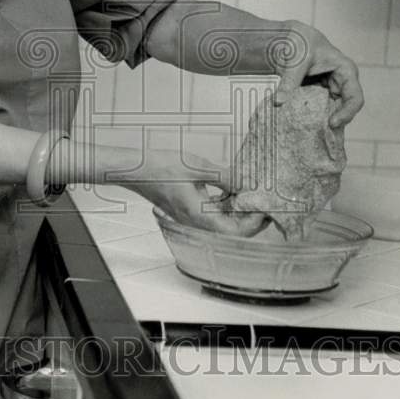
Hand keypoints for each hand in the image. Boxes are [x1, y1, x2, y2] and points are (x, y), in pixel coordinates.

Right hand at [119, 151, 267, 236]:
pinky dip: (226, 203)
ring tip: (247, 189)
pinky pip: (213, 213)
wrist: (134, 169)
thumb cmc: (158, 168)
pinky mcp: (189, 210)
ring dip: (238, 209)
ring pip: (224, 222)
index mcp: (199, 216)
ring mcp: (192, 217)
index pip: (237, 232)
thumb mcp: (197, 167)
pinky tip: (228, 187)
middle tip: (262, 198)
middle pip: (233, 230)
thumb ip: (225, 177)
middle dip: (250, 216)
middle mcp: (196, 222)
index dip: (255, 221)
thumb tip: (246, 184)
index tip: (265, 204)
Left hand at [273, 21, 364, 127]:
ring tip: (310, 136)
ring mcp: (330, 89)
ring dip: (321, 123)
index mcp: (346, 71)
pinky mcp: (318, 94)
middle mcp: (342, 82)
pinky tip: (301, 128)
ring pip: (331, 112)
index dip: (346, 113)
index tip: (331, 124)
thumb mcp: (296, 61)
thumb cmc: (300, 42)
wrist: (289, 37)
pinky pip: (318, 110)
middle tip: (319, 137)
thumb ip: (289, 81)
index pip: (355, 97)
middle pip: (344, 109)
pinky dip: (311, 118)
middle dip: (333, 123)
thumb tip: (278, 101)